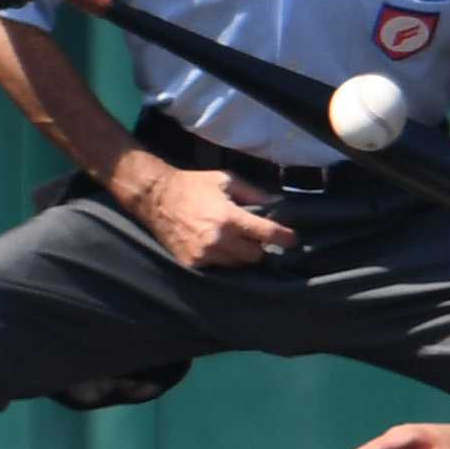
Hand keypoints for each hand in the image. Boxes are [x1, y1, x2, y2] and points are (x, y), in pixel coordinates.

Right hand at [112, 151, 298, 267]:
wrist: (156, 198)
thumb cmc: (193, 185)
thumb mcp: (226, 180)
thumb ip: (254, 193)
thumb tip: (278, 203)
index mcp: (229, 217)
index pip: (266, 234)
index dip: (284, 238)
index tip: (293, 240)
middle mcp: (218, 239)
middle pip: (255, 255)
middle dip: (258, 246)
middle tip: (253, 236)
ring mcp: (204, 254)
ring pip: (237, 264)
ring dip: (240, 254)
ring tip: (233, 240)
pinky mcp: (192, 262)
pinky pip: (218, 267)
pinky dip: (222, 258)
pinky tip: (215, 244)